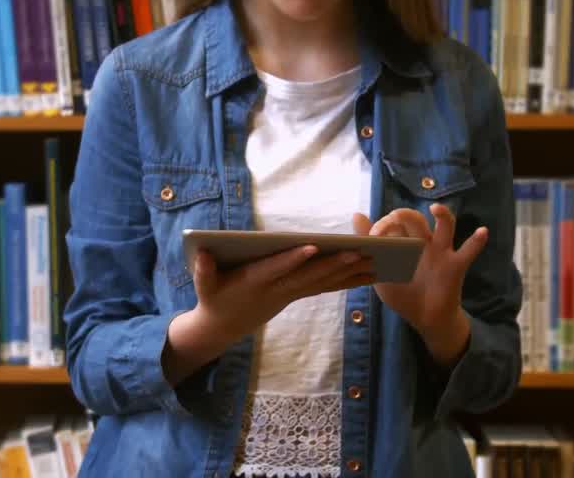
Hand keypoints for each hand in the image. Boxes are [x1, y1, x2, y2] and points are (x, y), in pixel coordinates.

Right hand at [192, 244, 375, 343]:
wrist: (222, 327)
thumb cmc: (212, 299)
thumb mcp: (203, 286)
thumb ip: (202, 270)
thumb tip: (201, 252)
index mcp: (253, 282)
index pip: (275, 268)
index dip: (293, 259)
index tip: (312, 246)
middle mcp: (275, 289)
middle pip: (308, 277)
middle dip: (334, 265)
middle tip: (360, 253)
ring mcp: (287, 294)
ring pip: (321, 284)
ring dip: (347, 275)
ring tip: (372, 263)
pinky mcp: (293, 296)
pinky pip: (322, 288)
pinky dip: (343, 282)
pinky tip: (364, 275)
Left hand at [351, 204, 486, 365]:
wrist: (424, 318)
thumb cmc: (402, 293)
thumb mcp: (380, 270)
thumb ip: (369, 243)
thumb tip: (357, 214)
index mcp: (404, 242)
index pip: (393, 222)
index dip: (382, 224)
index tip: (373, 236)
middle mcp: (423, 242)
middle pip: (415, 218)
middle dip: (401, 216)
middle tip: (389, 224)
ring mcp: (441, 252)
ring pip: (445, 226)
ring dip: (443, 215)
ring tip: (436, 209)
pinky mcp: (456, 266)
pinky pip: (469, 251)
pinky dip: (476, 242)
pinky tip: (482, 232)